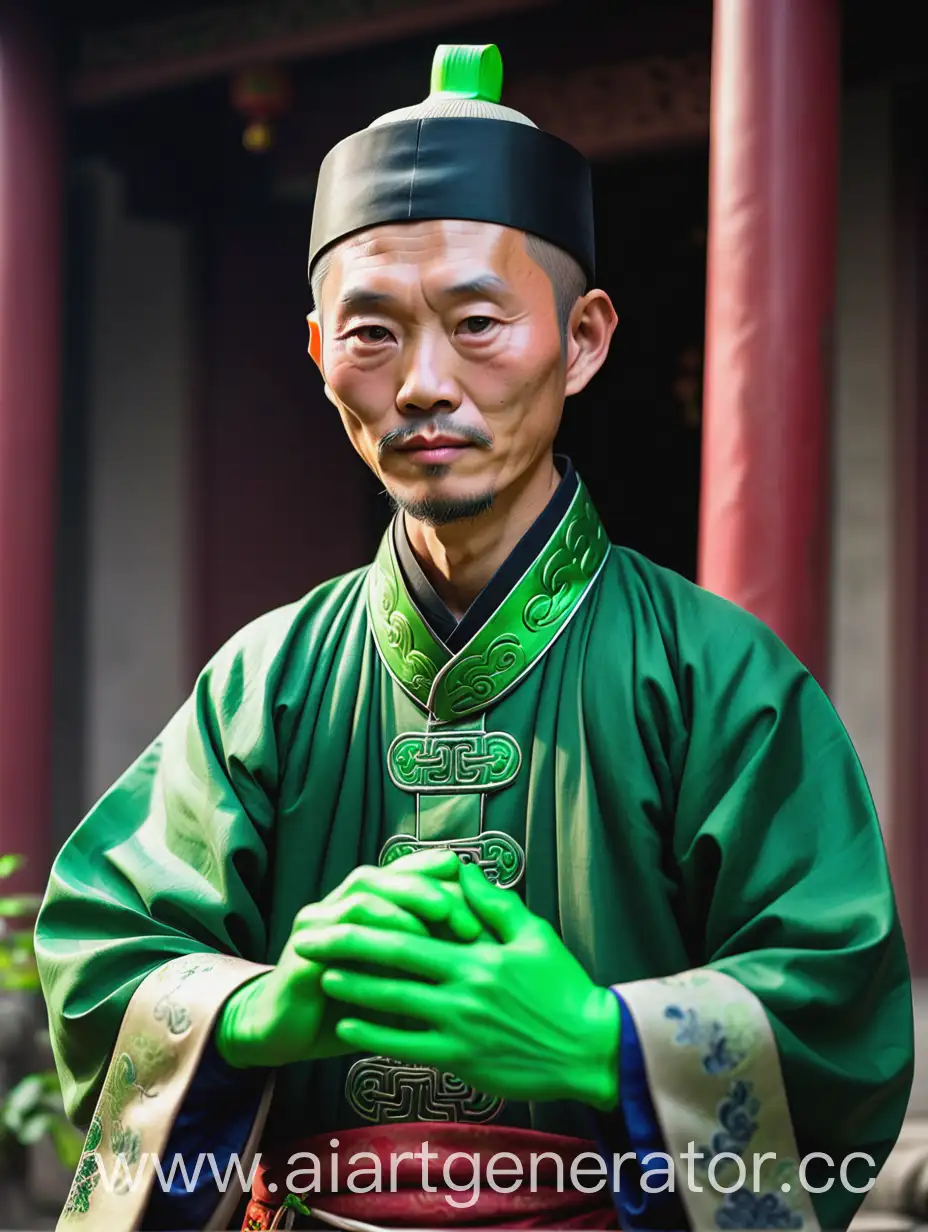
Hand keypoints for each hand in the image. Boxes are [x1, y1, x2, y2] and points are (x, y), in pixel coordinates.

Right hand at [215, 849, 485, 1067]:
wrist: (291, 1033)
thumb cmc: (357, 1005)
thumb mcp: (405, 979)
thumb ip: (437, 956)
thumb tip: (494, 946)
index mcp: (374, 902)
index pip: (412, 873)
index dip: (446, 882)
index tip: (481, 908)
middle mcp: (345, 902)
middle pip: (388, 875)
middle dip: (428, 889)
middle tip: (462, 914)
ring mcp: (322, 921)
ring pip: (363, 896)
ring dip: (401, 908)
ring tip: (434, 926)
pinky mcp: (303, 949)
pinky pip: (337, 936)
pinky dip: (367, 940)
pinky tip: (393, 957)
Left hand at [299, 862, 620, 1109]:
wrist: (591, 1047)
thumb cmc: (563, 987)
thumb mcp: (535, 935)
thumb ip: (494, 903)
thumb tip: (461, 870)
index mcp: (479, 954)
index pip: (414, 932)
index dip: (371, 923)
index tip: (340, 910)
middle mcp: (464, 988)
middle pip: (393, 964)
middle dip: (345, 949)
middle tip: (309, 938)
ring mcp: (460, 1027)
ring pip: (393, 1007)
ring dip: (353, 992)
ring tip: (320, 976)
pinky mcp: (461, 1060)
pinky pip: (407, 1048)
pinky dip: (373, 1038)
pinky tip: (346, 1030)